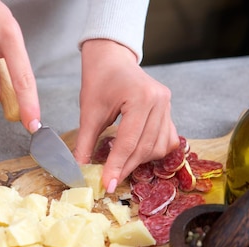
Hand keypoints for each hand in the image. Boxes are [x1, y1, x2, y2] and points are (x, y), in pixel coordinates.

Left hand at [74, 40, 178, 192]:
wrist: (111, 60)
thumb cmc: (99, 80)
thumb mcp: (88, 113)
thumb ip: (85, 143)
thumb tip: (80, 169)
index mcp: (140, 98)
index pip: (128, 142)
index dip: (117, 166)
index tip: (107, 184)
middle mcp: (159, 101)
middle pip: (145, 147)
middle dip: (127, 167)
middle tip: (110, 181)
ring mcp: (167, 105)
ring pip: (159, 147)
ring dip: (140, 160)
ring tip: (121, 165)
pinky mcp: (169, 109)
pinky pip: (167, 139)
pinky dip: (152, 150)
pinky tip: (137, 153)